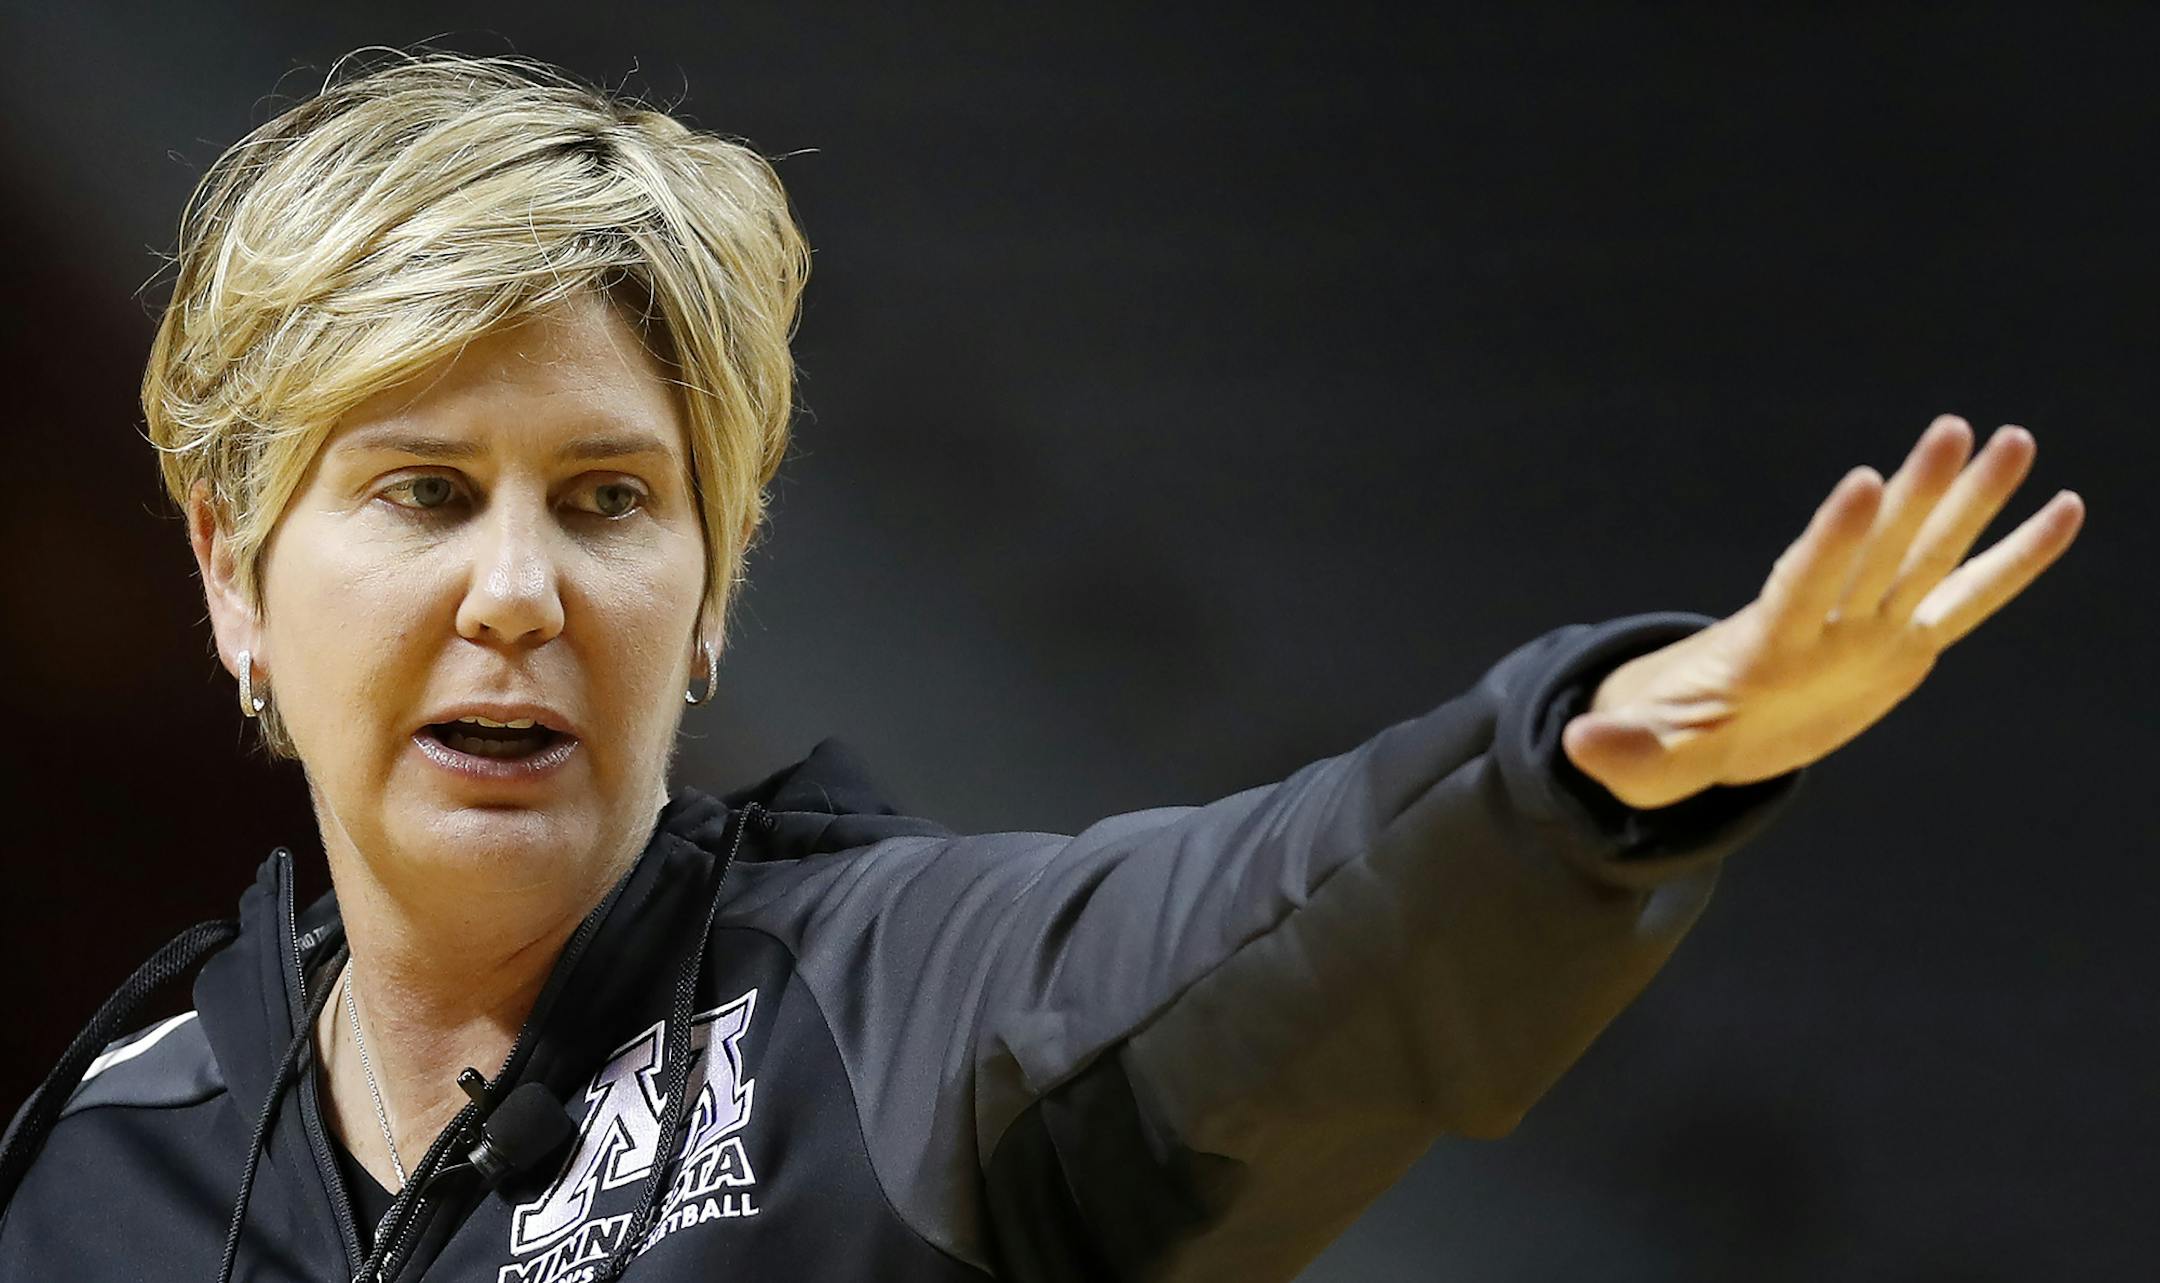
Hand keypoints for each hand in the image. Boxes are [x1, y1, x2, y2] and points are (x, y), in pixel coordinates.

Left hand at [1561, 414, 2086, 810]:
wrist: (1713, 731)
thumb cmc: (1674, 738)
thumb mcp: (1644, 756)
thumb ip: (1621, 751)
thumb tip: (1576, 746)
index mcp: (1767, 642)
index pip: (1802, 581)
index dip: (1831, 539)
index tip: (1862, 484)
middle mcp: (1826, 620)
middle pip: (1875, 551)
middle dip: (1914, 495)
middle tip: (1952, 430)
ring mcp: (1869, 626)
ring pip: (1928, 556)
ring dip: (1970, 503)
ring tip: (2014, 439)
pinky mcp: (1904, 644)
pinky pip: (1968, 599)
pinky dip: (2013, 561)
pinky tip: (2062, 512)